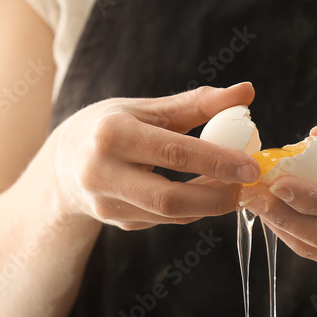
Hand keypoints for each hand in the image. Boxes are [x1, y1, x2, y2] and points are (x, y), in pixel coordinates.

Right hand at [53, 83, 260, 229]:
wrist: (65, 161)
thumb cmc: (114, 126)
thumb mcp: (149, 108)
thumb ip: (198, 103)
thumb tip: (246, 92)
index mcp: (111, 134)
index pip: (173, 152)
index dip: (216, 162)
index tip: (251, 166)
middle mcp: (102, 173)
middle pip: (169, 197)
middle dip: (216, 196)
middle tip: (248, 186)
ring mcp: (106, 204)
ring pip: (170, 214)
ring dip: (209, 204)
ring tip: (233, 187)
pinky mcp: (117, 223)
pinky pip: (165, 220)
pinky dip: (193, 208)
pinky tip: (207, 194)